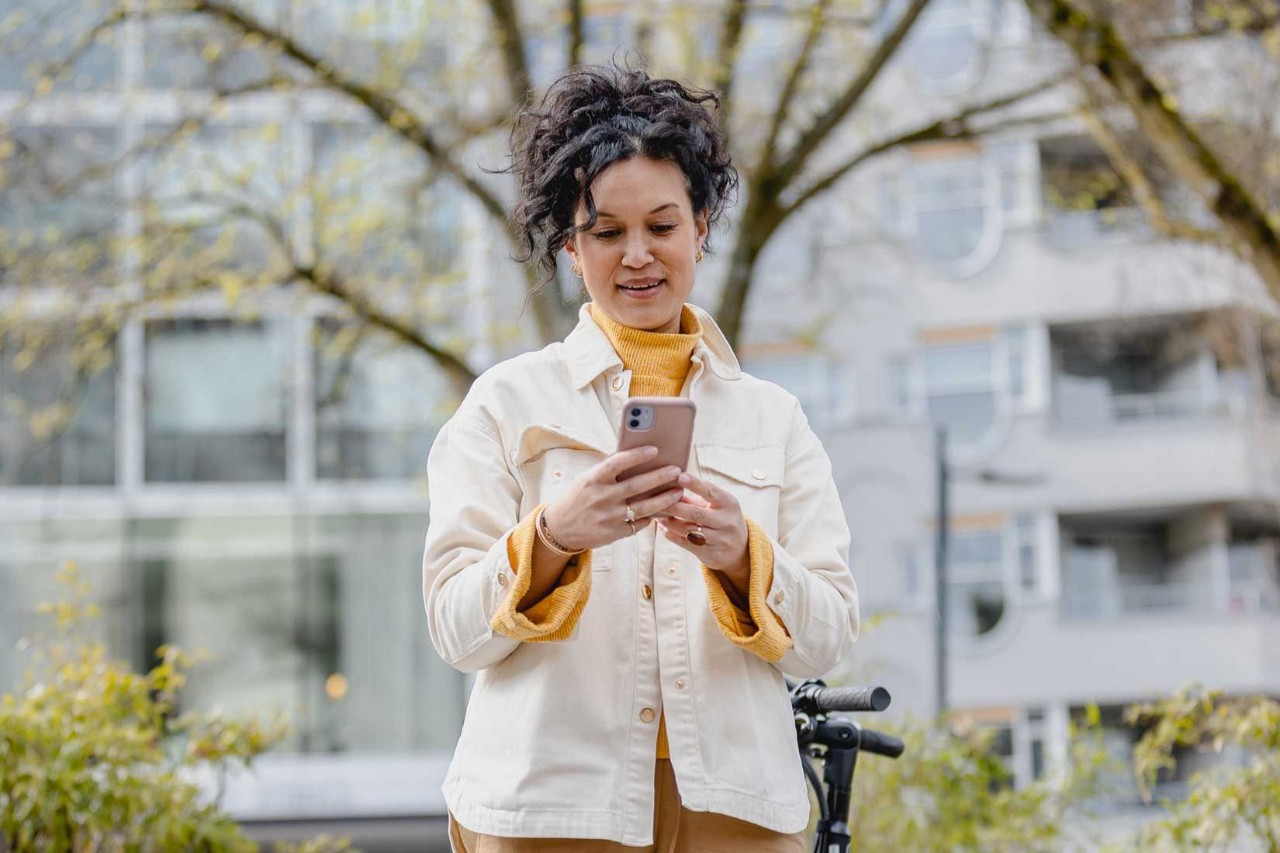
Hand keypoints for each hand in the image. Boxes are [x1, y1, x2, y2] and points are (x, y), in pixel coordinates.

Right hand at [542, 446, 684, 551]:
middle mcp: (601, 498)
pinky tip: (663, 511)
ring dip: (664, 499)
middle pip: (637, 485)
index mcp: (593, 479)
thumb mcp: (587, 479)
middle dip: (660, 477)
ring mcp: (609, 517)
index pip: (617, 462)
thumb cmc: (578, 497)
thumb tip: (638, 458)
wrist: (560, 528)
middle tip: (677, 470)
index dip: (636, 455)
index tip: (654, 449)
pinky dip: (652, 517)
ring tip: (679, 491)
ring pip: (644, 508)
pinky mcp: (614, 533)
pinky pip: (639, 524)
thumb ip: (609, 472)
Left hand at [658, 472, 749, 588]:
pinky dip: (671, 535)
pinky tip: (663, 528)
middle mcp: (726, 522)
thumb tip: (670, 487)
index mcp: (729, 504)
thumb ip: (695, 499)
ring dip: (669, 522)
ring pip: (688, 530)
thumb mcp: (716, 506)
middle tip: (658, 500)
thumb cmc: (722, 519)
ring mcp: (719, 540)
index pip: (711, 492)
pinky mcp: (710, 554)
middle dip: (675, 507)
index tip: (680, 476)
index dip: (695, 484)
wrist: (740, 549)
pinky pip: (686, 544)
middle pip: (696, 514)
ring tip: (656, 514)